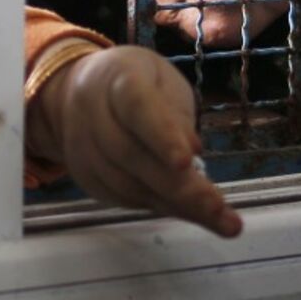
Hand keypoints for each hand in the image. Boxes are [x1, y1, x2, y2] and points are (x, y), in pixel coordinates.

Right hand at [29, 45, 241, 237]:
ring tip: (222, 220)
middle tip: (217, 206)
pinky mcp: (87, 178)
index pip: (137, 107)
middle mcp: (92, 114)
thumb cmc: (140, 84)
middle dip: (178, 185)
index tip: (187, 161)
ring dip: (177, 205)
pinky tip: (197, 215)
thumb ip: (176, 115)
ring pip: (129, 185)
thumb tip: (192, 153)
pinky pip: (127, 199)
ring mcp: (83, 150)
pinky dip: (164, 208)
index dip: (160, 135)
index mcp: (118, 78)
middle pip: (132, 156)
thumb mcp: (165, 83)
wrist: (78, 92)